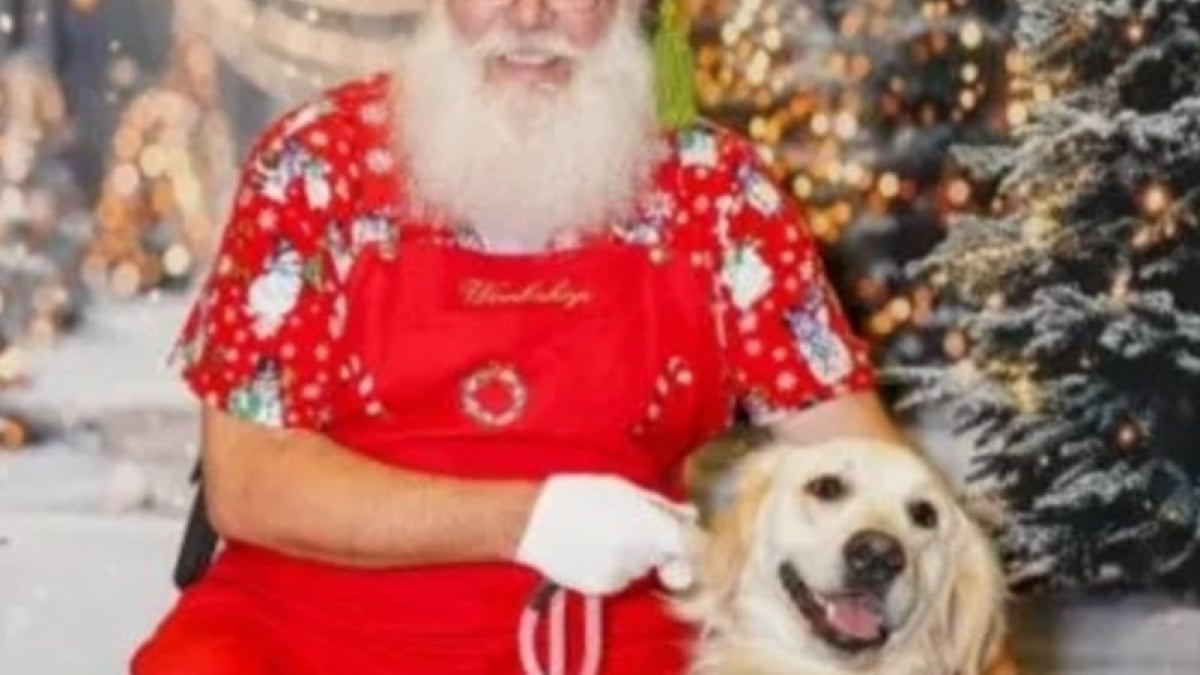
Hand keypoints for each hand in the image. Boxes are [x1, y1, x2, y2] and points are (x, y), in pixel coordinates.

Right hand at [514, 475, 695, 595]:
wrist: (530, 520)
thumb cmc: (577, 494)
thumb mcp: (623, 489)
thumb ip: (662, 506)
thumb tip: (691, 515)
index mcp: (646, 526)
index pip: (691, 545)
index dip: (690, 539)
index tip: (682, 533)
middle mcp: (637, 556)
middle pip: (667, 557)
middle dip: (659, 543)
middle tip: (634, 523)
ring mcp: (619, 576)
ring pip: (643, 567)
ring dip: (637, 554)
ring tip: (608, 533)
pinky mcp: (601, 589)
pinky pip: (621, 578)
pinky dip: (616, 566)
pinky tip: (595, 549)